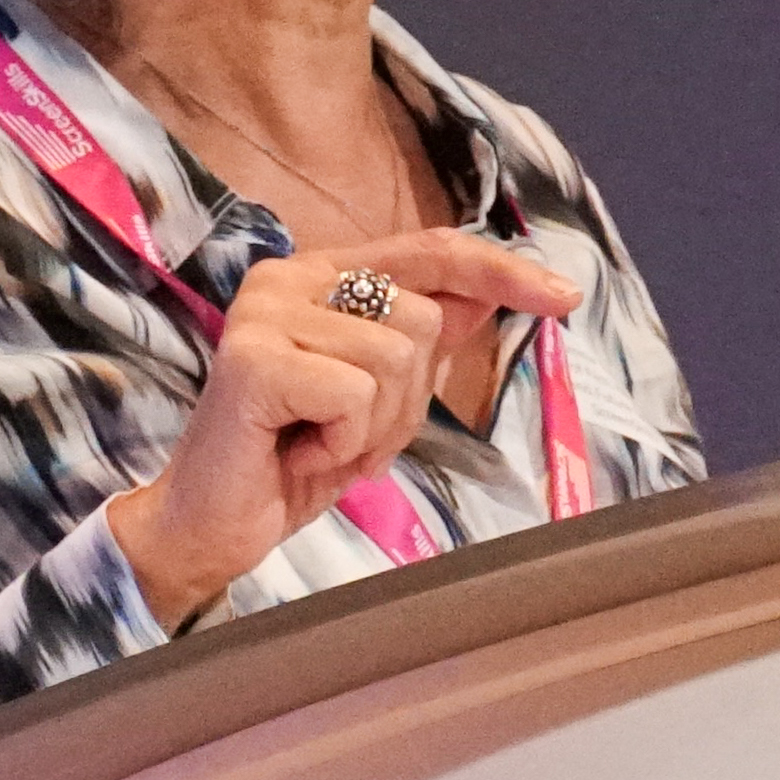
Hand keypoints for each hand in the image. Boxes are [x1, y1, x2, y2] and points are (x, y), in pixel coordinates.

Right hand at [109, 226, 582, 621]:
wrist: (212, 528)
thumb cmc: (294, 461)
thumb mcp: (380, 400)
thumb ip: (423, 343)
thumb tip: (487, 297)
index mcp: (320, 274)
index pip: (431, 251)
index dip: (502, 271)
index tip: (568, 297)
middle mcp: (286, 277)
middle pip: (425, 317)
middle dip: (407, 398)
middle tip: (346, 435)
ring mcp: (265, 312)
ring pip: (398, 356)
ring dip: (375, 426)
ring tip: (320, 445)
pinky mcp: (253, 358)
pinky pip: (356, 394)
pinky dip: (344, 443)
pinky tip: (298, 455)